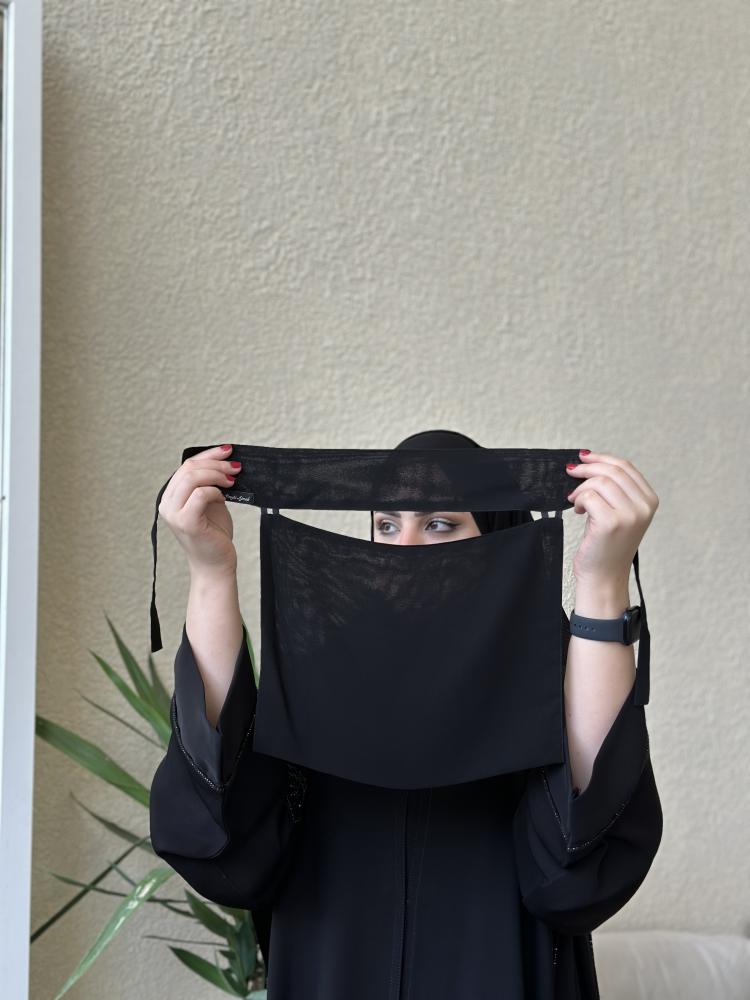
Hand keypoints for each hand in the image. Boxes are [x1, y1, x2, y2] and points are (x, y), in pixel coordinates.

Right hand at [158, 443, 240, 575]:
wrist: (216, 564)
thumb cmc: (214, 535)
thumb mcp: (211, 502)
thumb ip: (209, 484)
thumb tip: (223, 462)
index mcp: (171, 497)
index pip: (186, 466)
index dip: (208, 455)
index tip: (227, 451)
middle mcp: (167, 504)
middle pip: (188, 469)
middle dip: (215, 463)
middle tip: (235, 467)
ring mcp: (174, 514)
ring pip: (192, 478)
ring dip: (216, 474)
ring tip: (232, 479)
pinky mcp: (186, 522)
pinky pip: (200, 494)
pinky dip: (215, 491)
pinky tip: (224, 497)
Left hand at [565, 449, 658, 588]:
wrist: (604, 576)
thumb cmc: (607, 544)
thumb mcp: (619, 512)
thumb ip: (614, 489)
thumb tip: (589, 460)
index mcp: (649, 500)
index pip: (626, 466)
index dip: (602, 458)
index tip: (584, 457)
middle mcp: (644, 506)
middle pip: (612, 470)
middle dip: (587, 468)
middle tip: (571, 473)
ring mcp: (630, 515)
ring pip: (599, 481)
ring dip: (581, 488)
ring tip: (576, 501)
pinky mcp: (611, 523)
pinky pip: (589, 496)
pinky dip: (578, 500)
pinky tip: (578, 511)